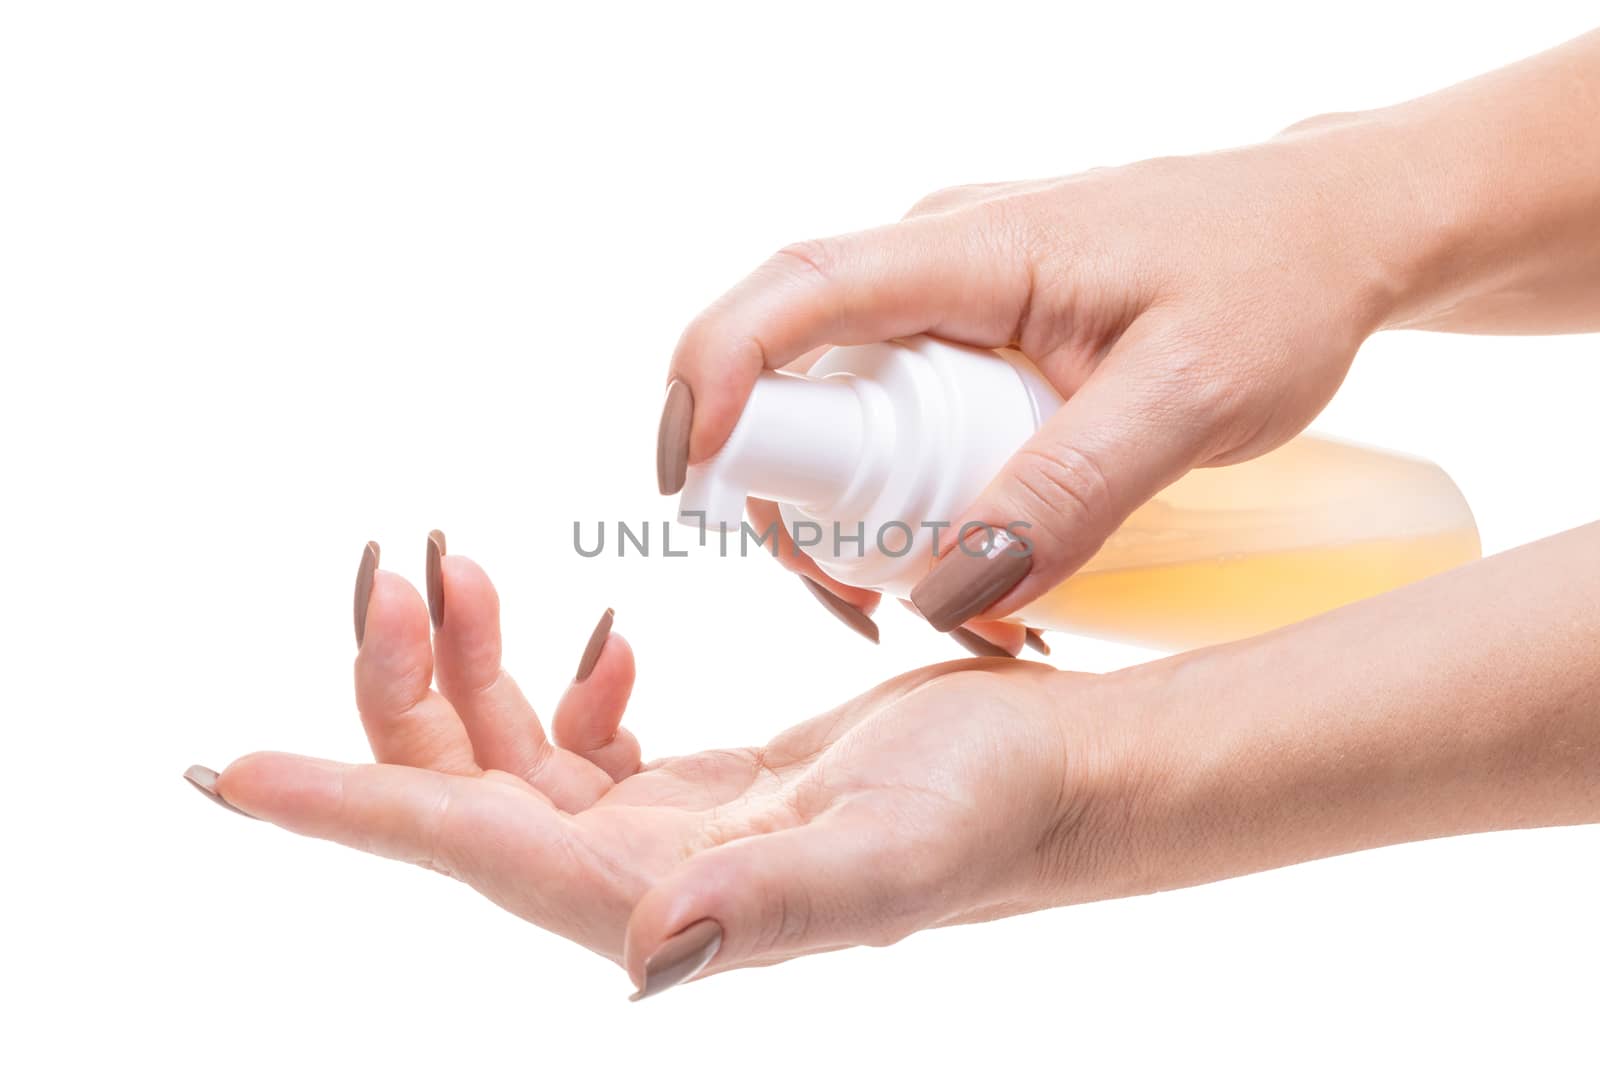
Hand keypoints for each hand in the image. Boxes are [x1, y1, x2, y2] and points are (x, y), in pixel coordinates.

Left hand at [187, 536, 1127, 997]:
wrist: (1067, 778)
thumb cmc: (1003, 811)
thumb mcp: (896, 849)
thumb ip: (772, 904)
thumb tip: (645, 957)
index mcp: (659, 893)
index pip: (469, 845)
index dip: (350, 807)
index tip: (232, 771)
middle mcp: (640, 879)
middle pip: (465, 789)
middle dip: (407, 683)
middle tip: (402, 560)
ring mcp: (663, 838)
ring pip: (507, 759)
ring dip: (468, 664)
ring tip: (456, 559)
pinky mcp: (694, 796)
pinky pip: (576, 746)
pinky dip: (554, 681)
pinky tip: (594, 632)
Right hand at [658, 129, 1408, 636]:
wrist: (1336, 233)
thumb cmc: (1279, 283)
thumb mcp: (1194, 398)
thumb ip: (1073, 490)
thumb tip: (946, 591)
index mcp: (973, 250)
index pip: (793, 294)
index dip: (712, 380)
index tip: (690, 484)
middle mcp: (934, 265)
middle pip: (791, 377)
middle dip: (793, 504)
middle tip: (866, 608)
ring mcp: (946, 301)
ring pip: (839, 413)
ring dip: (856, 518)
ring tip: (955, 608)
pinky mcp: (968, 338)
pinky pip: (892, 420)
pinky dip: (903, 501)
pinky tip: (968, 565)